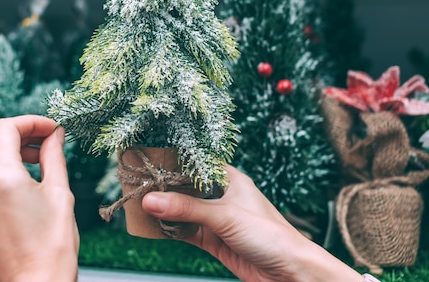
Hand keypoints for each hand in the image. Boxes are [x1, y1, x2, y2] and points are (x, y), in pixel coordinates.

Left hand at [0, 115, 78, 281]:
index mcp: (4, 177)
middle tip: (45, 146)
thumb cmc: (53, 246)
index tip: (50, 129)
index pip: (8, 129)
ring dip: (0, 150)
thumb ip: (54, 157)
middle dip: (21, 134)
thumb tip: (54, 134)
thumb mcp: (60, 194)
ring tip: (26, 162)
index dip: (31, 122)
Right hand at [142, 166, 362, 281]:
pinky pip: (185, 231)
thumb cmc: (271, 235)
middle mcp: (222, 196)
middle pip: (185, 188)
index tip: (147, 159)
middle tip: (137, 183)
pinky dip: (170, 229)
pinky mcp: (213, 240)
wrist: (292, 273)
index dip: (172, 161)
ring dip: (164, 210)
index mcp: (230, 179)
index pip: (195, 163)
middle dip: (163, 188)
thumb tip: (151, 200)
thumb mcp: (225, 216)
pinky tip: (154, 225)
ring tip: (139, 203)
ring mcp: (217, 219)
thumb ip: (187, 208)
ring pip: (183, 210)